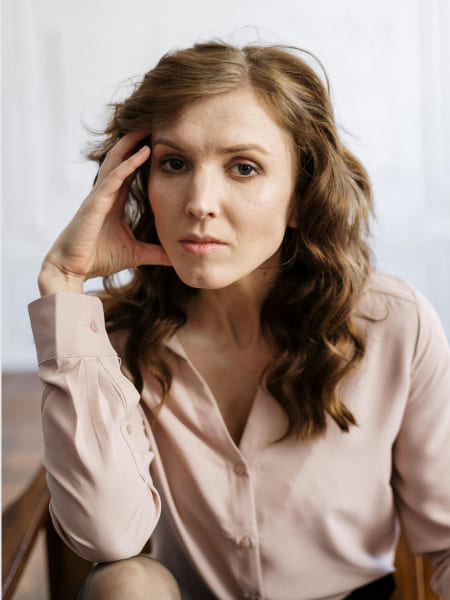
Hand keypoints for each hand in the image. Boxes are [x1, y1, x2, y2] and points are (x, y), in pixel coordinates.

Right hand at [38, 132, 170, 295]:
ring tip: (149, 126)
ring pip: (117, 161)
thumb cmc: (98, 258)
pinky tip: (142, 151)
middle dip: (137, 141)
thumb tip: (177, 257)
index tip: (162, 142)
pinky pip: (114, 177)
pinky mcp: (95, 202)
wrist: (73, 269)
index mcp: (114, 201)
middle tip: (156, 124)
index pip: (131, 172)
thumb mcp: (136, 254)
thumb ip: (156, 252)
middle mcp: (106, 193)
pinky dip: (128, 164)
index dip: (143, 156)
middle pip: (123, 159)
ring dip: (132, 143)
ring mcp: (99, 196)